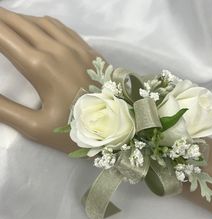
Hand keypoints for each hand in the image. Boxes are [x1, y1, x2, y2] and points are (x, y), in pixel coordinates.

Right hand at [0, 8, 103, 152]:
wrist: (122, 126)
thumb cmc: (79, 131)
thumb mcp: (37, 128)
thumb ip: (5, 110)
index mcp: (40, 66)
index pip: (4, 36)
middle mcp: (57, 49)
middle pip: (20, 23)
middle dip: (1, 19)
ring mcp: (76, 47)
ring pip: (41, 22)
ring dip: (21, 19)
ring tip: (8, 22)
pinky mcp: (89, 51)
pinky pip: (62, 28)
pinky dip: (44, 23)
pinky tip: (40, 28)